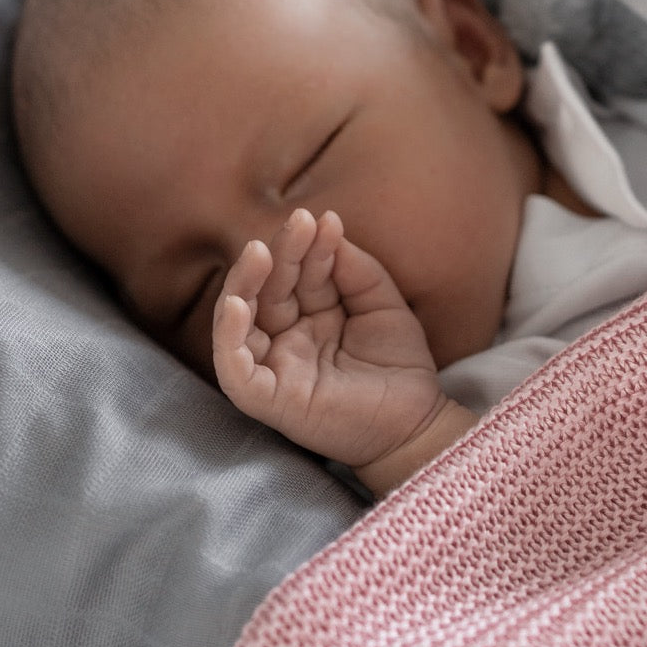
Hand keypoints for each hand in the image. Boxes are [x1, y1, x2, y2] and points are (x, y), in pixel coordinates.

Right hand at [212, 208, 475, 494]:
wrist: (417, 425)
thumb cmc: (400, 369)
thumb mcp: (383, 304)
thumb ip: (355, 268)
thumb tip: (328, 223)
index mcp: (311, 315)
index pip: (297, 273)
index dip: (307, 247)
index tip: (324, 221)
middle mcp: (287, 338)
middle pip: (268, 288)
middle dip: (280, 253)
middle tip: (299, 222)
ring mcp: (274, 366)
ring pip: (240, 319)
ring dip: (245, 282)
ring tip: (261, 250)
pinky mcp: (266, 398)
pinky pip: (234, 366)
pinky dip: (229, 335)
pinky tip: (239, 304)